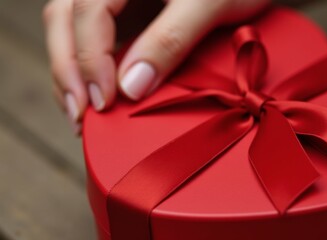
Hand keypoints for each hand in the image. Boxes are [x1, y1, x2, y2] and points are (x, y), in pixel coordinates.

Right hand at [43, 0, 269, 133]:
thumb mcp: (209, 5)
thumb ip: (170, 39)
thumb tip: (131, 87)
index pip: (87, 12)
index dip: (88, 59)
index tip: (103, 101)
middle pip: (64, 19)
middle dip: (67, 70)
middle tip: (80, 117)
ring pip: (70, 28)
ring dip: (70, 71)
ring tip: (80, 113)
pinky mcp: (126, 12)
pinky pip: (93, 36)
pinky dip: (89, 67)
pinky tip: (97, 93)